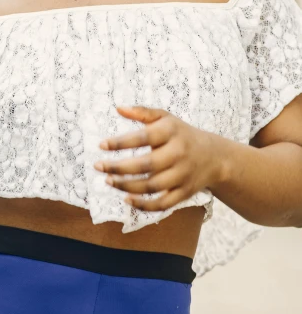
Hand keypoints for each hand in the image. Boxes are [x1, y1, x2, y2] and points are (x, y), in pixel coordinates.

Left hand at [93, 106, 221, 210]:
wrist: (214, 156)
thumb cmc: (181, 134)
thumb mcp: (166, 118)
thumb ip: (143, 112)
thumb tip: (118, 108)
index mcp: (171, 132)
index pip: (143, 137)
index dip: (121, 143)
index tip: (101, 145)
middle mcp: (178, 153)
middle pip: (146, 165)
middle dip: (119, 168)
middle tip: (99, 166)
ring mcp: (183, 175)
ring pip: (152, 186)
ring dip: (127, 186)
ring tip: (109, 181)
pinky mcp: (185, 193)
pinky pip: (163, 204)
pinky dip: (144, 205)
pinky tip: (126, 199)